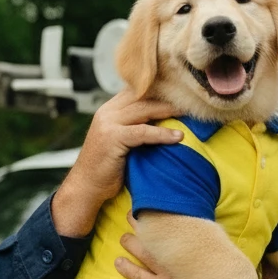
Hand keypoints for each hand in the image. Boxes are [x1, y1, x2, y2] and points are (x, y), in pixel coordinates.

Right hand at [50, 89, 182, 236]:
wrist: (86, 187)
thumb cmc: (107, 169)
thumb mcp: (122, 142)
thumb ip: (135, 127)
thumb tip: (163, 122)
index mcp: (110, 109)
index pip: (137, 90)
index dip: (159, 90)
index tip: (181, 93)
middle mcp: (107, 111)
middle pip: (142, 96)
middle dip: (168, 97)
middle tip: (191, 100)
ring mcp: (108, 123)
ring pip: (144, 109)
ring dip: (169, 111)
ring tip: (190, 114)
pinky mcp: (112, 137)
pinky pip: (143, 132)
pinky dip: (162, 134)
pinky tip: (178, 138)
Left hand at [115, 220, 214, 278]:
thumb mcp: (212, 271)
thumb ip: (202, 256)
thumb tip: (199, 240)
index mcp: (195, 254)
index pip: (177, 230)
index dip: (164, 219)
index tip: (155, 207)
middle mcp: (181, 262)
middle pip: (157, 236)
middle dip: (143, 224)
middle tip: (132, 214)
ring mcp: (169, 276)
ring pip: (145, 253)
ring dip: (131, 243)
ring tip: (123, 237)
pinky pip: (138, 275)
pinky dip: (126, 267)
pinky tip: (119, 262)